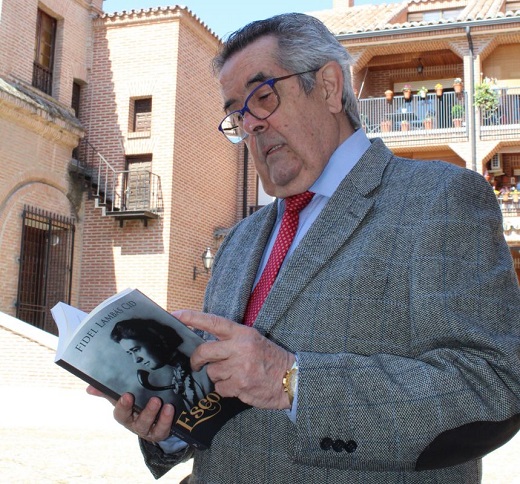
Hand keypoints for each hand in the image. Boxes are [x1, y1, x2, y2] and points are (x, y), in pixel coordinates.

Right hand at [86, 385, 174, 442]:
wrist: (147, 421)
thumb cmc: (132, 407)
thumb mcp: (120, 399)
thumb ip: (107, 392)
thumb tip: (89, 388)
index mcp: (124, 416)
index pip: (120, 413)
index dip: (123, 406)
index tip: (127, 395)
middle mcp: (135, 424)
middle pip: (139, 421)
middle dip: (147, 412)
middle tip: (155, 400)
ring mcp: (147, 430)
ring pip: (152, 426)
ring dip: (159, 416)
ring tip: (165, 404)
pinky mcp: (159, 432)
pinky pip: (163, 429)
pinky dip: (167, 420)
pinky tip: (170, 409)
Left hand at [173, 310, 294, 409]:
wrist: (291, 379)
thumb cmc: (270, 359)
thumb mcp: (254, 340)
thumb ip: (231, 341)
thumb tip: (207, 347)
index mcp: (242, 333)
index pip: (213, 322)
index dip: (192, 318)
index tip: (174, 315)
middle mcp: (240, 347)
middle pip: (204, 351)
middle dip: (197, 360)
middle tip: (196, 365)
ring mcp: (239, 367)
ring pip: (211, 372)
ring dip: (217, 376)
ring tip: (233, 375)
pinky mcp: (240, 385)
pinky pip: (220, 388)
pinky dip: (225, 389)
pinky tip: (238, 386)